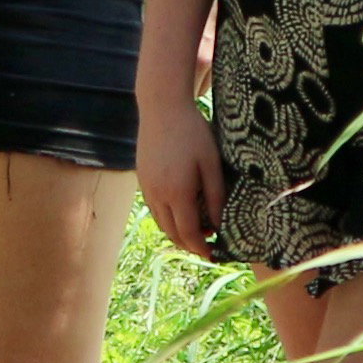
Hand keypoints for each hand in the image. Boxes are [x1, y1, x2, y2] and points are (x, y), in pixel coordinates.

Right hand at [136, 99, 224, 260]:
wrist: (162, 108)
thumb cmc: (193, 133)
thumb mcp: (212, 164)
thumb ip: (216, 196)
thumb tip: (221, 225)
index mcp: (177, 193)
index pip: (189, 233)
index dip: (202, 248)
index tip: (214, 255)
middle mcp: (158, 195)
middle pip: (173, 233)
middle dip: (190, 244)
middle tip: (208, 245)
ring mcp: (146, 188)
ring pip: (162, 223)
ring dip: (178, 232)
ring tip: (198, 230)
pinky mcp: (142, 180)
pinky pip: (155, 209)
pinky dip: (168, 218)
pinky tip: (182, 211)